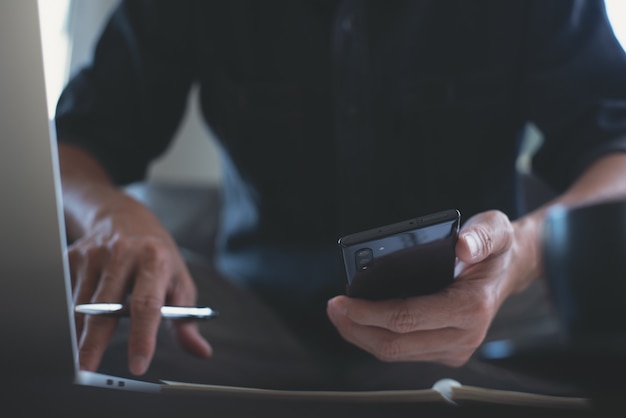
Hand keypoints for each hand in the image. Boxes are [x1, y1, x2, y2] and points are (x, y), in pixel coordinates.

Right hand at [68, 193, 211, 374]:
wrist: (126, 219)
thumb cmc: (158, 256)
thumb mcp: (179, 282)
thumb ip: (187, 321)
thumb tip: (200, 350)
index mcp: (155, 259)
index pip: (147, 304)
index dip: (143, 337)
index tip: (139, 364)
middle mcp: (122, 253)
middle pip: (105, 307)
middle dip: (94, 343)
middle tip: (88, 369)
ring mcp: (94, 254)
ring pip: (82, 305)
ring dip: (82, 334)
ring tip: (84, 355)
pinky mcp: (73, 257)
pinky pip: (68, 296)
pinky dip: (73, 317)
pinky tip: (80, 325)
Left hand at [327, 210, 535, 366]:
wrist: (507, 271)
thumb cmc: (494, 251)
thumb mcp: (495, 229)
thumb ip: (480, 235)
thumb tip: (462, 247)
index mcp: (471, 308)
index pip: (407, 318)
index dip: (369, 313)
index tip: (343, 300)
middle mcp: (463, 336)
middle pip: (396, 344)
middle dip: (357, 328)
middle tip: (333, 308)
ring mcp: (454, 348)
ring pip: (396, 353)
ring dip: (362, 335)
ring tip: (340, 314)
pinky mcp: (445, 351)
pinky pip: (404, 351)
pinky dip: (377, 336)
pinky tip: (361, 320)